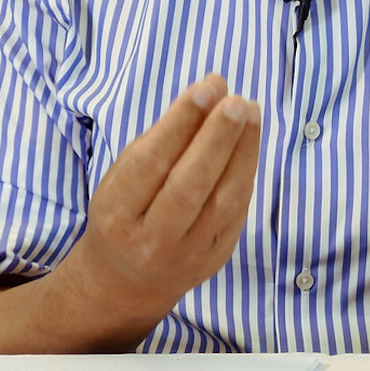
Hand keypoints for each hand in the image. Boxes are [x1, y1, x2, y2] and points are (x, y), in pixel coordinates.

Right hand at [54, 73, 260, 346]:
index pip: (150, 163)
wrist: (127, 282)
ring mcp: (187, 254)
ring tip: (251, 111)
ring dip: (242, 150)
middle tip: (236, 101)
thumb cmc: (126, 210)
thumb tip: (211, 89)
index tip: (205, 88)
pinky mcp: (216, 258)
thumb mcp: (124, 174)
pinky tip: (250, 140)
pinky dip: (247, 171)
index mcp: (118, 213)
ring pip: (223, 200)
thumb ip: (166, 134)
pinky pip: (238, 211)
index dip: (180, 123)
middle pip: (189, 185)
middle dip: (217, 138)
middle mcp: (151, 239)